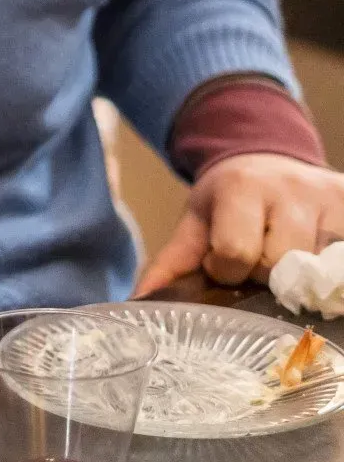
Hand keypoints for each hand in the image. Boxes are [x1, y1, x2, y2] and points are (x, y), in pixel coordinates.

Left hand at [135, 152, 343, 295]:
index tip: (223, 263)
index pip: (238, 251)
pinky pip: (343, 261)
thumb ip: (172, 261)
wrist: (268, 159)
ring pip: (319, 267)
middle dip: (264, 274)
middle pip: (281, 264)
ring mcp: (331, 199)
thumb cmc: (229, 198)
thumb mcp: (196, 220)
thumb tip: (138, 302)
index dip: (227, 269)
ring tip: (287, 259)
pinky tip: (316, 262)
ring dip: (301, 274)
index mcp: (242, 188)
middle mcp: (291, 190)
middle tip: (258, 263)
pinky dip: (330, 268)